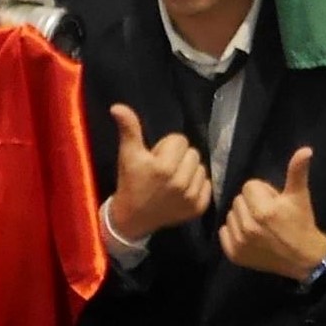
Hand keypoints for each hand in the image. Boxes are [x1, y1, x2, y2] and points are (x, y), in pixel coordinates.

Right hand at [104, 104, 216, 244]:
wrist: (132, 218)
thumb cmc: (130, 182)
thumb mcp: (128, 154)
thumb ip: (128, 129)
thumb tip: (117, 107)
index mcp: (163, 167)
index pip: (179, 140)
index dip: (166, 147)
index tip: (155, 158)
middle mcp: (180, 183)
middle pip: (193, 153)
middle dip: (179, 157)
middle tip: (163, 169)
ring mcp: (190, 197)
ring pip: (201, 168)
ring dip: (189, 171)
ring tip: (172, 179)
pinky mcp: (197, 208)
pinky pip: (207, 185)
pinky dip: (197, 186)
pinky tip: (181, 191)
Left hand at [222, 144, 325, 277]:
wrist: (303, 259)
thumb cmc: (301, 223)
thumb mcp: (300, 196)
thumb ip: (297, 172)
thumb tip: (306, 150)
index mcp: (264, 210)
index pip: (249, 187)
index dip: (264, 192)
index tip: (275, 203)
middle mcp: (249, 226)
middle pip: (238, 201)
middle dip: (252, 204)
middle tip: (268, 215)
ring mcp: (240, 242)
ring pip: (230, 215)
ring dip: (242, 218)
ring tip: (259, 226)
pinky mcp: (235, 254)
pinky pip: (223, 232)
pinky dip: (233, 232)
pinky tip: (249, 237)